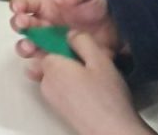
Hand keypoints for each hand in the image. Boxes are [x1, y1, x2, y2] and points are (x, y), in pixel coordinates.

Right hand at [10, 0, 123, 59]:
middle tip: (23, 25)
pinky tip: (37, 69)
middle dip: (19, 24)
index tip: (18, 8)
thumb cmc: (95, 7)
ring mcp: (47, 44)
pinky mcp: (56, 61)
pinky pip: (42, 66)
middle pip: (22, 25)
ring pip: (28, 46)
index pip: (25, 3)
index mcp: (44, 6)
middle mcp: (41, 25)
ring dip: (25, 46)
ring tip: (30, 48)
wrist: (114, 33)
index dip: (18, 4)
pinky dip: (37, 68)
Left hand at [28, 33, 151, 134]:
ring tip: (95, 81)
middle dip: (71, 59)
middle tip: (93, 66)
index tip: (83, 48)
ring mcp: (51, 97)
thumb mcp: (100, 60)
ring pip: (58, 74)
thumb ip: (82, 40)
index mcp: (52, 66)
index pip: (50, 43)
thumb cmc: (107, 99)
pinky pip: (62, 88)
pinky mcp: (59, 109)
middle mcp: (46, 81)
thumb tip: (70, 34)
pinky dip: (74, 87)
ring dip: (73, 73)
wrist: (112, 132)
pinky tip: (91, 92)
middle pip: (54, 59)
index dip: (68, 43)